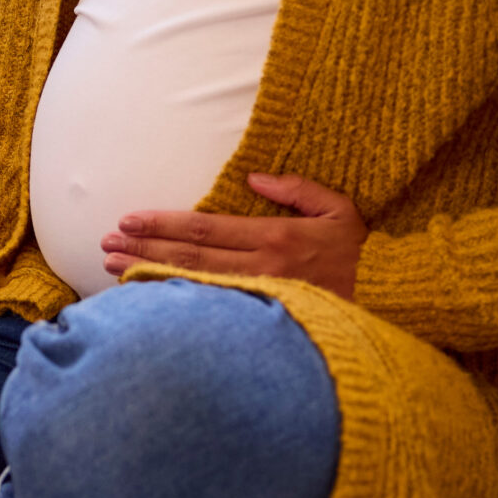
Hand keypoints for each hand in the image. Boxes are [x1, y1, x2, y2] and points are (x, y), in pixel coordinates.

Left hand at [102, 172, 366, 301]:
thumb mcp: (338, 208)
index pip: (205, 230)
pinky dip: (175, 303)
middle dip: (143, 249)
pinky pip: (210, 311)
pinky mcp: (263, 318)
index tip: (128, 220)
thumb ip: (296, 189)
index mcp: (276, 237)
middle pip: (189, 258)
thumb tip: (254, 178)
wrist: (392, 302)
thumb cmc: (363, 253)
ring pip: (193, 286)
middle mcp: (262, 268)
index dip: (163, 225)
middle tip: (105, 244)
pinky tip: (147, 300)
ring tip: (111, 267)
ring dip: (149, 275)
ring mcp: (260, 297)